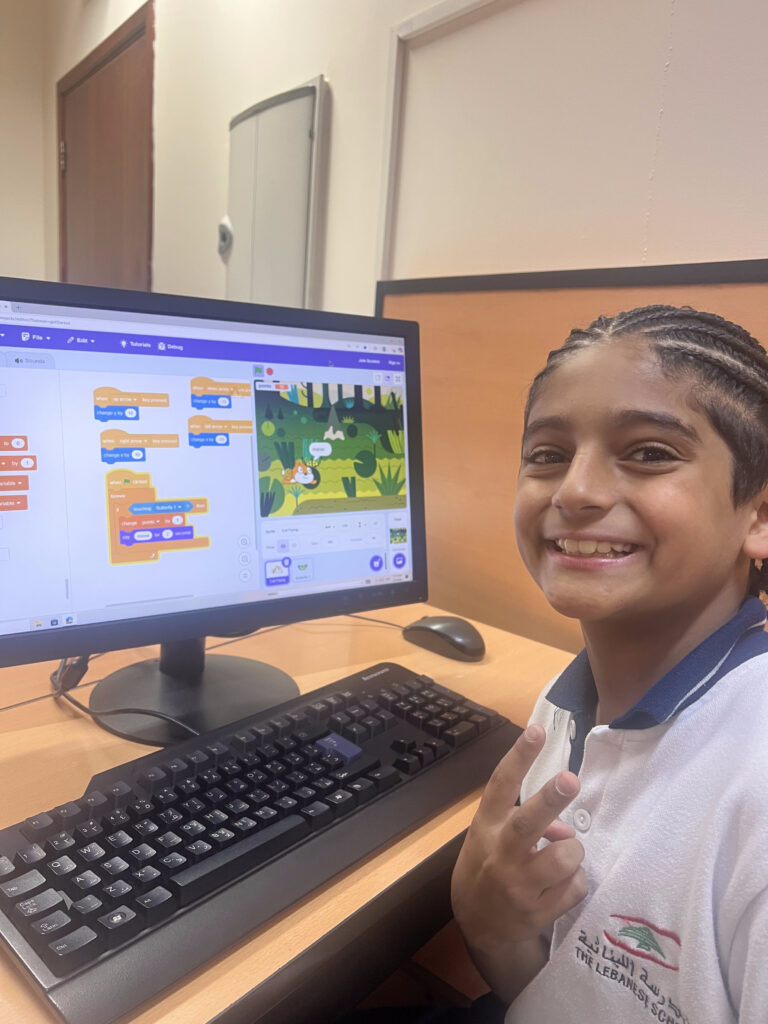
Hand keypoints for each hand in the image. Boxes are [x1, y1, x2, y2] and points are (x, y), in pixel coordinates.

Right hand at [451, 724, 585, 986]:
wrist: (480, 926)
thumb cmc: (488, 866)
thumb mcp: (491, 837)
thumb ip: (521, 820)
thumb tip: (563, 827)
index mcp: (486, 826)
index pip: (501, 785)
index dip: (519, 757)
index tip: (536, 730)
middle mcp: (500, 853)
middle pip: (528, 822)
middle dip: (551, 799)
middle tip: (570, 779)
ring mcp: (518, 885)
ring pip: (565, 856)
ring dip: (573, 852)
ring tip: (562, 857)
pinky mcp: (538, 912)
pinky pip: (575, 887)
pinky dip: (575, 882)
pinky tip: (559, 886)